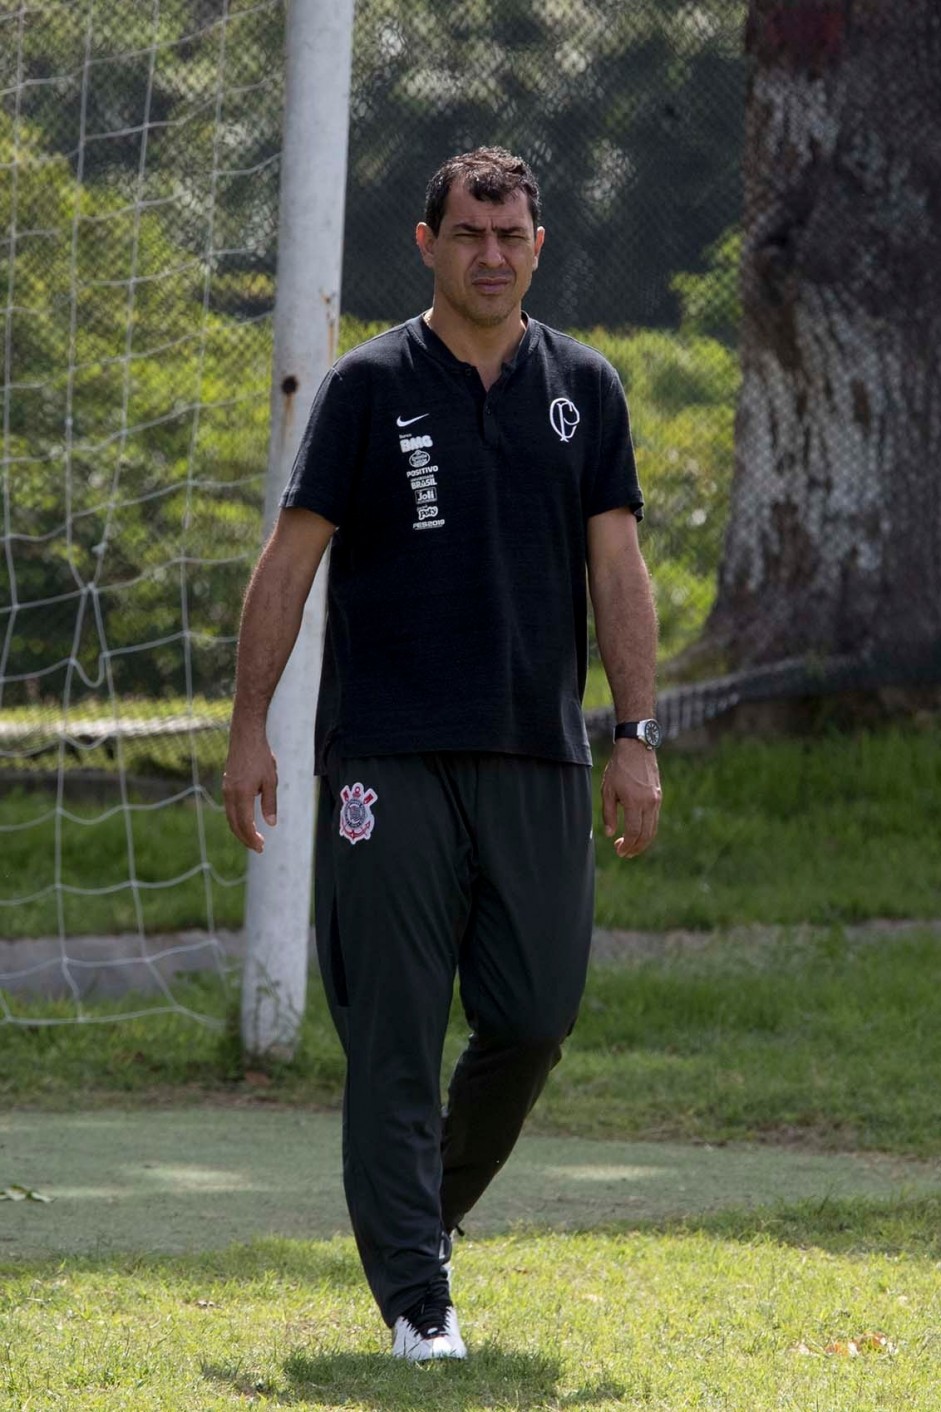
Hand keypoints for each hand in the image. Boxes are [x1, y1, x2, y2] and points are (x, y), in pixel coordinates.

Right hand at [222, 727, 277, 852]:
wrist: (245, 737)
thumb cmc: (261, 757)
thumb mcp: (271, 781)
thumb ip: (270, 803)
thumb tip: (271, 824)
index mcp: (242, 794)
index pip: (245, 824)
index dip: (252, 838)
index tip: (261, 847)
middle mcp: (230, 794)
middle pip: (235, 824)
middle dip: (246, 838)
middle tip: (259, 848)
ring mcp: (226, 790)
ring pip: (231, 817)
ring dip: (241, 830)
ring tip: (253, 838)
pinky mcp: (226, 786)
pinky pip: (230, 809)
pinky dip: (237, 819)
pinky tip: (247, 822)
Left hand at [601, 740, 661, 857]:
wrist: (636, 747)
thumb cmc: (619, 768)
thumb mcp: (607, 790)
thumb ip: (608, 814)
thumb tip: (610, 834)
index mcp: (635, 802)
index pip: (633, 832)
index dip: (627, 845)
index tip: (619, 852)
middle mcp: (649, 803)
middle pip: (646, 834)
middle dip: (636, 848)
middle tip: (624, 853)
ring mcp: (656, 800)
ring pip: (653, 828)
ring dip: (643, 841)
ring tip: (631, 847)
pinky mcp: (659, 796)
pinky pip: (654, 819)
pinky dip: (648, 830)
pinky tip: (638, 832)